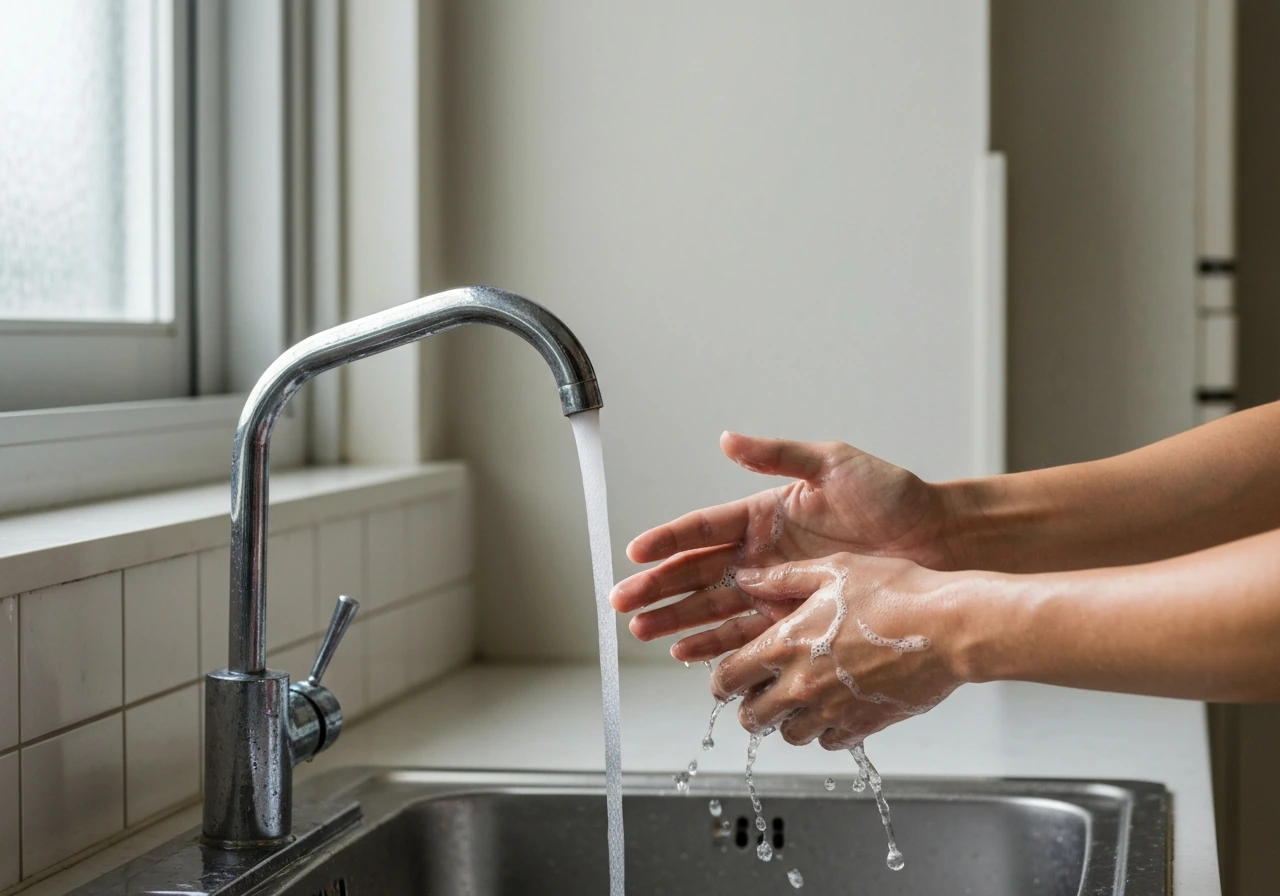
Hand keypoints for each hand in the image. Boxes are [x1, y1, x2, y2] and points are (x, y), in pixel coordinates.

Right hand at [610, 432, 957, 660]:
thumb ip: (778, 455)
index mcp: (763, 514)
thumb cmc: (891, 497)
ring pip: (713, 607)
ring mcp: (776, 587)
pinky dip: (715, 643)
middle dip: (659, 589)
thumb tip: (728, 439)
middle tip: (624, 604)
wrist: (936, 540)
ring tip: (644, 632)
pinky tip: (687, 653)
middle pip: (696, 573)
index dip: (667, 541)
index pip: (702, 528)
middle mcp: (761, 553)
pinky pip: (746, 633)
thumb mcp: (833, 464)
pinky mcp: (795, 616)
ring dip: (678, 620)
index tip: (636, 553)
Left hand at [711, 553, 967, 747]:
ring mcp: (832, 709)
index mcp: (786, 644)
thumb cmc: (897, 592)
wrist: (950, 628)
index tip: (724, 680)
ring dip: (786, 721)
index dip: (720, 681)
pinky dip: (824, 731)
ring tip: (797, 702)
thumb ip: (782, 577)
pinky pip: (828, 742)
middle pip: (752, 717)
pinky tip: (833, 708)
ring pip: (788, 735)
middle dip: (749, 707)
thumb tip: (746, 579)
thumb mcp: (833, 570)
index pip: (729, 677)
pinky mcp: (863, 725)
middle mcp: (802, 683)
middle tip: (758, 695)